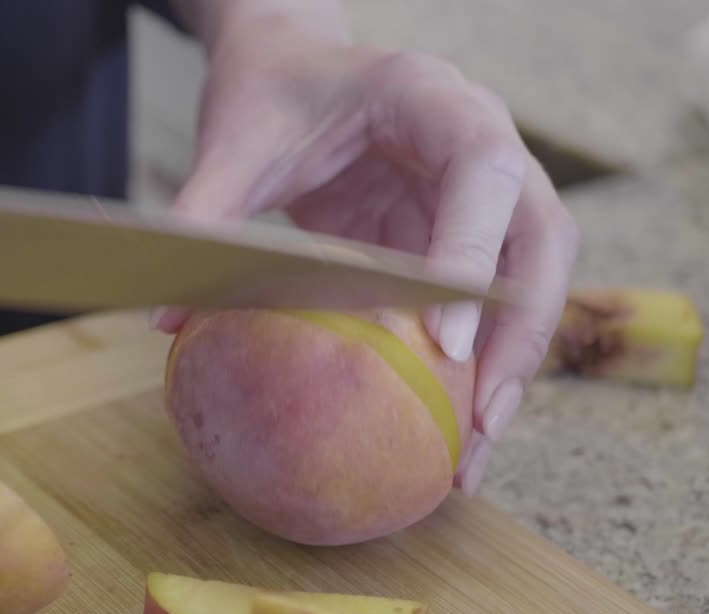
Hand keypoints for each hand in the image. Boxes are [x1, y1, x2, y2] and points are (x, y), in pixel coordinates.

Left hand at [156, 10, 578, 494]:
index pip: (484, 170)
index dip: (475, 253)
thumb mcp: (234, 141)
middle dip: (522, 332)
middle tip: (483, 419)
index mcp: (431, 98)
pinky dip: (478, 362)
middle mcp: (480, 140)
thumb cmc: (271, 90)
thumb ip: (204, 214)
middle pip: (541, 237)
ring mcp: (480, 193)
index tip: (446, 339)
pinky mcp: (459, 234)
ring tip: (472, 454)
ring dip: (513, 364)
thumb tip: (168, 319)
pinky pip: (488, 301)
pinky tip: (450, 428)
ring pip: (532, 277)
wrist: (290, 63)